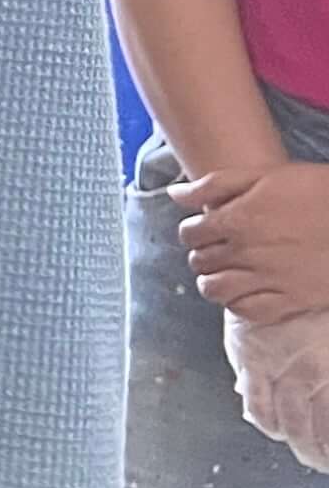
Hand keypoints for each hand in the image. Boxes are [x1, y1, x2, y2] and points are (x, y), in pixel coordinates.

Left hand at [182, 162, 328, 322]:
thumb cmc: (318, 191)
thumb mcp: (267, 176)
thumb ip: (215, 184)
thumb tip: (174, 194)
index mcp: (237, 219)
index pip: (191, 233)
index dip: (193, 230)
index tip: (203, 229)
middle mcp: (247, 252)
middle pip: (200, 261)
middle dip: (202, 254)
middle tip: (215, 249)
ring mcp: (269, 278)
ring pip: (216, 290)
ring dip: (213, 281)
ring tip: (224, 272)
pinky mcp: (292, 300)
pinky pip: (248, 311)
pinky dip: (238, 303)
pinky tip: (245, 291)